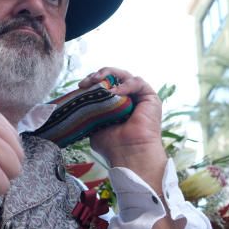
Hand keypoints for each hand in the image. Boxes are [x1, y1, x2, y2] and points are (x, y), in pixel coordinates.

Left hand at [79, 67, 167, 187]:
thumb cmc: (112, 144)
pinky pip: (137, 82)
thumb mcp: (93, 123)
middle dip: (99, 75)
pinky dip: (125, 84)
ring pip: (125, 75)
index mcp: (114, 104)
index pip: (103, 84)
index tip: (81, 86)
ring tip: (99, 81)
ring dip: (110, 74)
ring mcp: (139, 97)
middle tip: (89, 81)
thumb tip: (78, 99)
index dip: (92, 81)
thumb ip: (89, 110)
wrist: (128, 154)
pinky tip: (115, 92)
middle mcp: (128, 99)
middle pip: (113, 77)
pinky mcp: (150, 97)